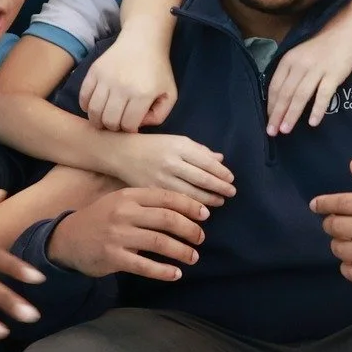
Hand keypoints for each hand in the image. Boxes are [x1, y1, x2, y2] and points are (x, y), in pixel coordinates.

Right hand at [46, 188, 210, 280]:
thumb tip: (183, 205)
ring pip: (160, 242)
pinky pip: (145, 266)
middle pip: (168, 219)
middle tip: (201, 238)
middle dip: (190, 230)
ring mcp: (118, 235)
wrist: (66, 238)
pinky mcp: (113, 257)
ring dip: (181, 251)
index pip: (167, 197)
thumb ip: (146, 201)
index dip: (190, 206)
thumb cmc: (101, 219)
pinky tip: (175, 274)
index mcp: (129, 195)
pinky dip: (163, 271)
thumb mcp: (120, 201)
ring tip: (193, 257)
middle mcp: (124, 212)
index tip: (205, 215)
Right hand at [80, 32, 179, 131]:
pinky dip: (86, 107)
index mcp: (143, 94)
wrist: (143, 40)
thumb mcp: (169, 93)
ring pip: (94, 111)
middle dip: (112, 128)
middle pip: (109, 121)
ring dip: (97, 121)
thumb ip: (159, 116)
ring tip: (103, 120)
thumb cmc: (158, 70)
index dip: (129, 130)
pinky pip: (84, 96)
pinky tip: (93, 107)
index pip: (128, 125)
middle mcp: (123, 87)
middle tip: (116, 124)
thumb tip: (137, 126)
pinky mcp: (94, 71)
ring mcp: (106, 78)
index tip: (131, 126)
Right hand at [100, 131, 235, 206]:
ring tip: (218, 203)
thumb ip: (198, 150)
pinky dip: (190, 207)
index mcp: (178, 146)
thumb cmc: (152, 146)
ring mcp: (160, 178)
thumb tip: (220, 159)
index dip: (221, 173)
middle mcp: (170, 162)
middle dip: (219, 188)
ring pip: (191, 193)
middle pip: (202, 179)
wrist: (120, 153)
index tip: (231, 180)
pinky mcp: (151, 191)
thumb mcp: (175, 141)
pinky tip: (199, 210)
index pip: (207, 162)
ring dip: (208, 200)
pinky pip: (175, 202)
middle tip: (230, 193)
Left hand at [266, 22, 351, 134]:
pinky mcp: (334, 74)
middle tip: (272, 132)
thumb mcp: (298, 54)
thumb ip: (289, 72)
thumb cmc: (320, 45)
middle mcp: (300, 65)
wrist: (344, 29)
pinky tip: (313, 122)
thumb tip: (279, 96)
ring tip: (286, 130)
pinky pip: (324, 94)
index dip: (271, 106)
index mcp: (288, 60)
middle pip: (285, 93)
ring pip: (301, 96)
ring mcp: (317, 69)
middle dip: (277, 114)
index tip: (268, 121)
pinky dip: (317, 109)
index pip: (275, 86)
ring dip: (292, 114)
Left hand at [310, 158, 351, 286]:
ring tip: (344, 242)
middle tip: (333, 224)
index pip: (344, 203)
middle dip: (329, 224)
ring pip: (342, 250)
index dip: (324, 203)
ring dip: (337, 245)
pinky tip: (351, 262)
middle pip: (338, 227)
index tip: (315, 205)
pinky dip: (346, 268)